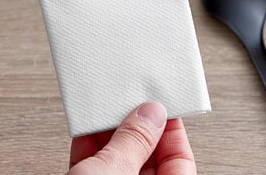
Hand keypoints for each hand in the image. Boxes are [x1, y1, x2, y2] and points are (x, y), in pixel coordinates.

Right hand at [68, 103, 195, 174]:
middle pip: (146, 155)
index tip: (160, 102)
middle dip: (135, 125)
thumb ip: (134, 141)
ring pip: (118, 157)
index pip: (180, 160)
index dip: (171, 128)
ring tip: (105, 106)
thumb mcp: (116, 171)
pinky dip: (89, 142)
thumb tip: (150, 113)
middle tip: (130, 99)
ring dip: (109, 130)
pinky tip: (85, 122)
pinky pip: (94, 163)